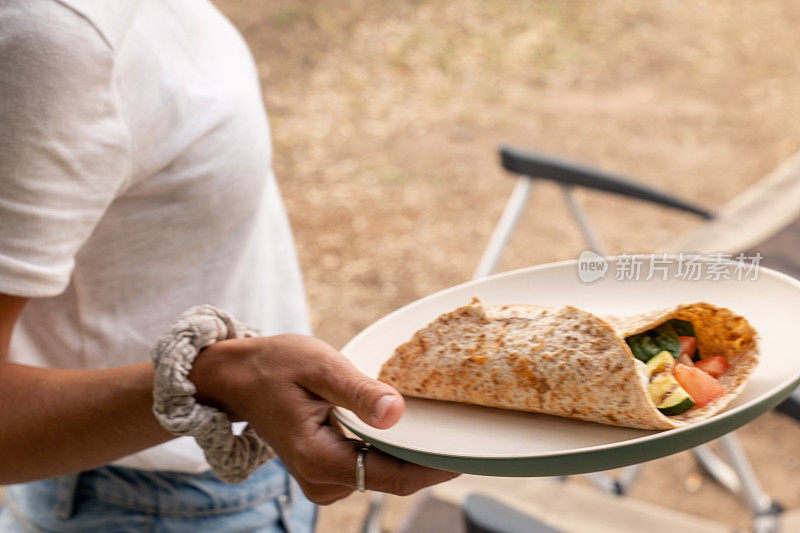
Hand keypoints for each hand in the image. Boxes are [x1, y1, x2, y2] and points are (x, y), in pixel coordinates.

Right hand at [191, 334, 458, 503]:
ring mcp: (323, 481)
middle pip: (394, 478)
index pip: (394, 476)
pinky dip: (390, 448)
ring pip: (384, 473)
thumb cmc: (275, 365)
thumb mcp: (319, 366)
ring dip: (410, 451)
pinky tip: (402, 424)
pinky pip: (371, 466)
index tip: (469, 451)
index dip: (436, 467)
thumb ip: (359, 392)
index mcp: (320, 458)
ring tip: (436, 421)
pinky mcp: (327, 472)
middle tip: (462, 427)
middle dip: (428, 456)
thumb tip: (397, 413)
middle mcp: (322, 481)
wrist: (238, 376)